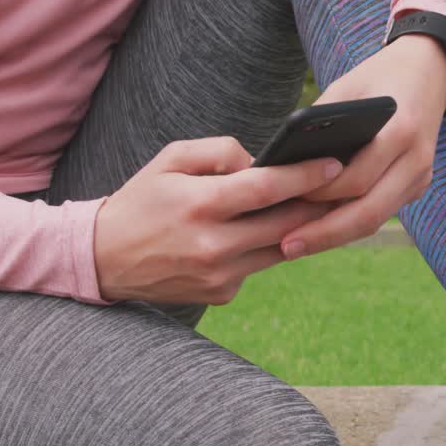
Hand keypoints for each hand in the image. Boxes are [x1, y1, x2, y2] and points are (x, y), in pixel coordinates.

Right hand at [93, 137, 341, 304]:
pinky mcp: (221, 293)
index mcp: (200, 204)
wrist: (103, 258)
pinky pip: (258, 266)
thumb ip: (219, 151)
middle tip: (343, 185)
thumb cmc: (142, 200)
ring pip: (280, 248)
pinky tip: (268, 232)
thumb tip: (260, 161)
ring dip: (301, 228)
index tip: (335, 164)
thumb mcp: (170, 159)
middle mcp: (213, 244)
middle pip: (286, 223)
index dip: (307, 176)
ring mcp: (219, 275)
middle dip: (318, 203)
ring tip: (318, 204)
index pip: (267, 188)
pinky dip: (266, 248)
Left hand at [281, 34, 445, 258]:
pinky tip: (318, 230)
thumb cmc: (378, 77)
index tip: (284, 205)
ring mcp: (422, 176)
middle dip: (325, 234)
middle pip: (369, 212)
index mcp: (401, 130)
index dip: (320, 195)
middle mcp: (417, 160)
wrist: (429, 70)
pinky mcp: (418, 184)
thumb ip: (320, 124)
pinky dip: (350, 222)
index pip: (357, 178)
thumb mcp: (346, 88)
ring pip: (376, 219)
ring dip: (336, 236)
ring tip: (296, 245)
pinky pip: (381, 211)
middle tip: (286, 247)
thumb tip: (278, 166)